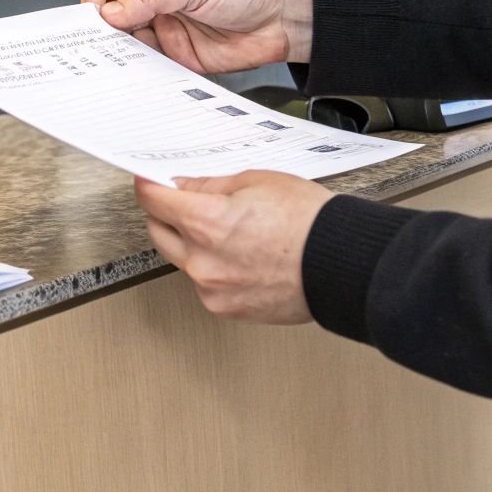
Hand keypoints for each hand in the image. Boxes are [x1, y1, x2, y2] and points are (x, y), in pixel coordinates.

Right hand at [81, 0, 312, 73]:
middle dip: (100, 32)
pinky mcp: (179, 59)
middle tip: (94, 45)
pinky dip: (142, 72)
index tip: (92, 19)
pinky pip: (152, 67)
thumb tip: (111, 12)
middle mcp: (156, 5)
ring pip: (128, 46)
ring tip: (118, 62)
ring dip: (121, 54)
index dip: (94, 2)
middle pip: (112, 19)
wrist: (282, 21)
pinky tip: (140, 75)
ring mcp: (166, 32)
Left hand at [134, 171, 331, 323]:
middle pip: (157, 232)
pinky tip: (241, 255)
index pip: (153, 201)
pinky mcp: (225, 309)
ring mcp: (212, 289)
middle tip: (188, 202)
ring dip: (191, 243)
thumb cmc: (310, 223)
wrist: (342, 264)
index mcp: (206, 223)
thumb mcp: (257, 181)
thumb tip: (184, 187)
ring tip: (230, 231)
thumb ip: (210, 185)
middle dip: (167, 214)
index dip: (149, 186)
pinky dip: (213, 268)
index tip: (149, 182)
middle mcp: (201, 261)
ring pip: (181, 259)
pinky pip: (204, 282)